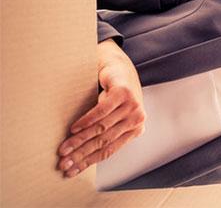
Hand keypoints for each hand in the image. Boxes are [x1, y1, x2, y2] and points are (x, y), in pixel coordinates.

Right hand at [57, 39, 145, 177]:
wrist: (120, 69)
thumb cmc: (114, 97)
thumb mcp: (113, 118)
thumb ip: (105, 134)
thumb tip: (80, 157)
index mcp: (136, 130)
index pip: (109, 150)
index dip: (88, 162)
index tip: (71, 171)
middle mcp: (137, 120)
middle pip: (103, 142)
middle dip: (81, 154)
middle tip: (63, 163)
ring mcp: (132, 107)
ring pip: (101, 128)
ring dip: (79, 140)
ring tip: (64, 148)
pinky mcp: (123, 94)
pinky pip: (102, 111)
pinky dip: (86, 121)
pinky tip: (74, 129)